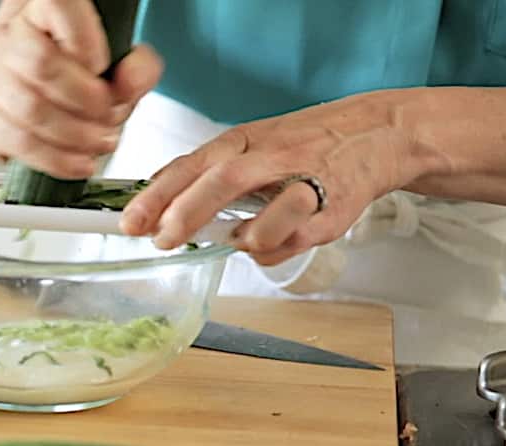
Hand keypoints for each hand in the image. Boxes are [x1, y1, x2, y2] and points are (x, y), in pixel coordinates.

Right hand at [0, 0, 162, 178]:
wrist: (48, 78)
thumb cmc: (83, 63)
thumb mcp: (120, 54)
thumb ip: (137, 65)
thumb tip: (128, 85)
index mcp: (40, 7)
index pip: (55, 7)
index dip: (85, 43)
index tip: (104, 67)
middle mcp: (8, 36)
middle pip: (41, 66)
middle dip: (85, 103)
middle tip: (109, 118)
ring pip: (25, 110)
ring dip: (71, 137)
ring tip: (97, 144)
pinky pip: (9, 142)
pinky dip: (48, 159)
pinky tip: (71, 161)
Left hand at [120, 92, 427, 264]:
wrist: (375, 135)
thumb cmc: (301, 143)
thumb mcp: (247, 144)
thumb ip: (203, 171)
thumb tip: (152, 198)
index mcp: (242, 140)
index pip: (191, 164)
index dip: (156, 195)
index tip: (130, 222)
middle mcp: (271, 157)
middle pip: (222, 182)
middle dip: (187, 214)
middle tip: (163, 240)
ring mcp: (304, 185)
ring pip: (264, 222)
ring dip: (240, 239)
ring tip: (232, 238)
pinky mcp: (331, 213)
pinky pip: (291, 243)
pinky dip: (271, 250)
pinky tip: (268, 240)